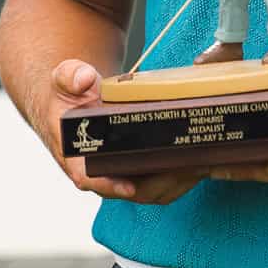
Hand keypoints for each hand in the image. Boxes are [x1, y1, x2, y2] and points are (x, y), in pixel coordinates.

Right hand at [46, 58, 204, 205]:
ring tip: (203, 161)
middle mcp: (100, 172)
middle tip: (189, 164)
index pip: (90, 179)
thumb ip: (70, 77)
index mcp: (76, 156)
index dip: (110, 186)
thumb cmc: (68, 95)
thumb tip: (85, 78)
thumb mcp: (63, 79)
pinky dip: (181, 176)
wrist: (74, 101)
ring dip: (178, 181)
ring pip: (151, 190)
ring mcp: (121, 173)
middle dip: (162, 181)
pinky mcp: (137, 169)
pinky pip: (160, 182)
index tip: (129, 188)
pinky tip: (201, 160)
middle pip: (133, 189)